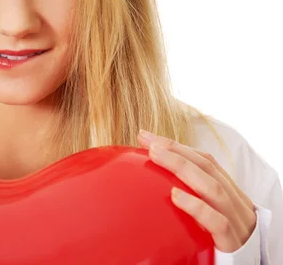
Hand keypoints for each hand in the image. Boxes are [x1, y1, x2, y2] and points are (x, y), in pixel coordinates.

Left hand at [137, 129, 255, 252]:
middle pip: (208, 168)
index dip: (178, 146)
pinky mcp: (233, 243)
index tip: (147, 137)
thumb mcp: (203, 222)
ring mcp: (238, 223)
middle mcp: (238, 205)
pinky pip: (216, 221)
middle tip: (146, 140)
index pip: (206, 162)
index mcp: (231, 196)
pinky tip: (175, 196)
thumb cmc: (216, 249)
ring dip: (182, 167)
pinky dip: (196, 206)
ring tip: (155, 155)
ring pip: (213, 188)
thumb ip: (187, 200)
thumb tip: (148, 187)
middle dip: (176, 150)